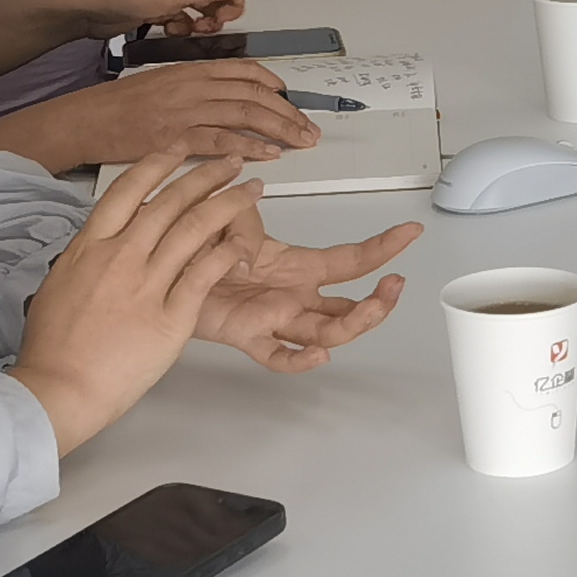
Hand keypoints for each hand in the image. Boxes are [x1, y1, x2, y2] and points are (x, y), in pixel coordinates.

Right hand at [0, 62, 318, 171]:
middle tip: (310, 129)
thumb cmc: (117, 107)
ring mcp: (184, 110)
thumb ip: (192, 88)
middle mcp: (192, 85)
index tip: (291, 98)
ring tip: (302, 142)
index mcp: (189, 70)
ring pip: (244, 114)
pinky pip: (220, 140)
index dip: (274, 85)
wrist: (83, 120)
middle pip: (253, 94)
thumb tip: (224, 99)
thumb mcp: (160, 85)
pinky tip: (268, 155)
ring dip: (279, 128)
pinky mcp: (174, 136)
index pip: (244, 71)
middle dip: (288, 111)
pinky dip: (248, 146)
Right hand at [11, 156, 262, 450]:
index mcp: (90, 246)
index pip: (127, 190)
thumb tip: (96, 244)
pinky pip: (206, 273)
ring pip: (195, 227)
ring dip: (229, 203)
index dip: (158, 164)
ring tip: (250, 190)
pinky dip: (227, 252)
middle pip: (170, 201)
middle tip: (230, 163)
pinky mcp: (171, 315)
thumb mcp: (59, 286)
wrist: (61, 387)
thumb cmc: (55, 347)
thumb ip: (84, 259)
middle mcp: (120, 256)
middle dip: (206, 175)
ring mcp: (147, 284)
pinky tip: (244, 244)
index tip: (179, 149)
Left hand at [49, 0, 252, 41]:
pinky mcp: (159, 9)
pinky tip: (171, 31)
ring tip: (195, 30)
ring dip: (205, 20)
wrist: (86, 8)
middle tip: (216, 22)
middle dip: (223, 6)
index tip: (230, 3)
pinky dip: (184, 27)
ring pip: (203, 5)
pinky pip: (184, 19)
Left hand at [197, 215, 424, 371]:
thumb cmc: (200, 241)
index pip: (350, 260)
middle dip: (379, 300)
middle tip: (395, 285)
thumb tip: (248, 252)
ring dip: (354, 323)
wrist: (166, 266)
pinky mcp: (248, 336)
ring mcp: (276, 318)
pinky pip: (278, 356)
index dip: (382, 246)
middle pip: (349, 307)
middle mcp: (295, 296)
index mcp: (297, 266)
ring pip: (326, 333)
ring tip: (372, 309)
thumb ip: (243, 224)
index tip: (410, 232)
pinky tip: (321, 357)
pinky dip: (299, 362)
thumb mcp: (230, 214)